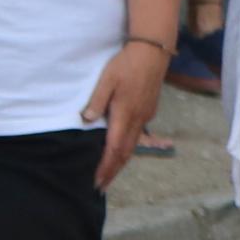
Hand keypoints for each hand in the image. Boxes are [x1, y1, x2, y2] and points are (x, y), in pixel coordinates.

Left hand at [81, 40, 163, 187]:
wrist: (153, 53)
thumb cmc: (126, 64)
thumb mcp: (106, 80)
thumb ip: (97, 101)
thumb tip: (87, 121)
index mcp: (125, 114)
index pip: (114, 148)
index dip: (105, 167)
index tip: (97, 181)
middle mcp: (138, 119)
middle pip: (125, 153)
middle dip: (113, 171)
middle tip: (101, 186)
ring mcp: (145, 116)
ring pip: (133, 146)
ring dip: (121, 163)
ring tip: (110, 174)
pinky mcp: (149, 111)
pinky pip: (137, 136)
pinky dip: (127, 149)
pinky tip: (120, 151)